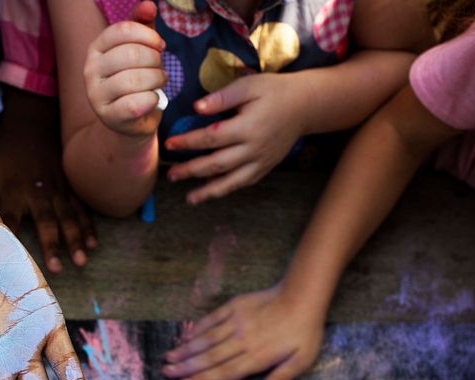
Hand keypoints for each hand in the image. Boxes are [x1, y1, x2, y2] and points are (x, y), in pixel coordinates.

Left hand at [0, 86, 96, 273]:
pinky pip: (80, 209)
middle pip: (46, 222)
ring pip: (68, 218)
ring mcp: (56, 190)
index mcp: (14, 190)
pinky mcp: (68, 188)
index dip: (11, 235)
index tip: (11, 256)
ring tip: (81, 260)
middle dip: (52, 244)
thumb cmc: (2, 148)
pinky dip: (88, 226)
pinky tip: (93, 244)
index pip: (11, 218)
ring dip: (75, 239)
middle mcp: (37, 192)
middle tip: (57, 268)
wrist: (31, 122)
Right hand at [83, 1, 165, 137]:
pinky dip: (151, 100)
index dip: (148, 35)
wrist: (130, 120)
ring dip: (157, 79)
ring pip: (134, 79)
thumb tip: (149, 5)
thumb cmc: (136, 79)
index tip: (160, 46)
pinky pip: (135, 103)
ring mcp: (96, 95)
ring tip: (159, 82)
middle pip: (131, 54)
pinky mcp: (108, 116)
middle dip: (155, 60)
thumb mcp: (140, 48)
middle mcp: (90, 70)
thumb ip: (143, 25)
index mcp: (96, 48)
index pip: (123, 30)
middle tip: (160, 68)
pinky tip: (153, 99)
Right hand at [162, 284, 323, 379]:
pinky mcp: (235, 307)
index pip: (225, 371)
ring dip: (187, 349)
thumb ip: (282, 378)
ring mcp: (236, 322)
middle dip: (187, 366)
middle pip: (210, 356)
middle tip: (167, 372)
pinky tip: (186, 336)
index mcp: (257, 356)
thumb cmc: (304, 332)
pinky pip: (213, 319)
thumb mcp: (302, 359)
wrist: (302, 296)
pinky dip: (198, 329)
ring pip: (207, 339)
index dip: (204, 379)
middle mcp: (242, 340)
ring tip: (169, 357)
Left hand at [165, 72, 307, 202]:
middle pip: (216, 164)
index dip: (188, 142)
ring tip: (189, 198)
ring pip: (230, 181)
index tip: (169, 144)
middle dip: (191, 170)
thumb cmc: (274, 91)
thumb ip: (222, 97)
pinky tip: (210, 194)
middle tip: (170, 174)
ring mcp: (261, 161)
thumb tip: (196, 108)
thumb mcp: (249, 85)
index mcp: (247, 127)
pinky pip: (243, 183)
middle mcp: (254, 149)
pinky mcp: (266, 167)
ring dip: (208, 191)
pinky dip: (226, 190)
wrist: (305, 105)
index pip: (210, 138)